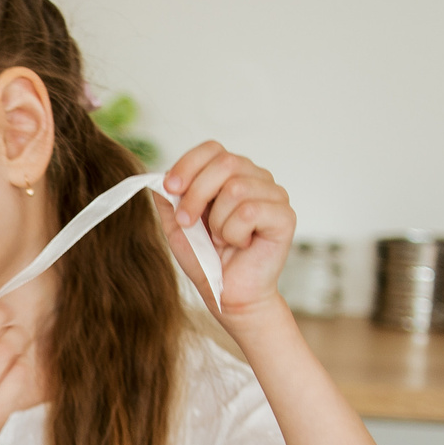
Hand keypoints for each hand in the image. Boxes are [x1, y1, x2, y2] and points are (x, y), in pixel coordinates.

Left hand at [161, 142, 295, 320]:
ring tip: (221, 239)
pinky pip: (250, 211)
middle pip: (225, 163)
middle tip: (187, 223)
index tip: (170, 188)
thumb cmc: (207, 260)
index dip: (188, 164)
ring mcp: (274, 195)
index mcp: (231, 175)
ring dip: (217, 222)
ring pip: (236, 188)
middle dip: (196, 194)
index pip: (212, 149)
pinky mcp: (285, 216)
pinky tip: (240, 244)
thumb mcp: (177, 226)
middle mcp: (256, 178)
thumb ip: (169, 200)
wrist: (228, 295)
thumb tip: (158, 176)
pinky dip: (234, 233)